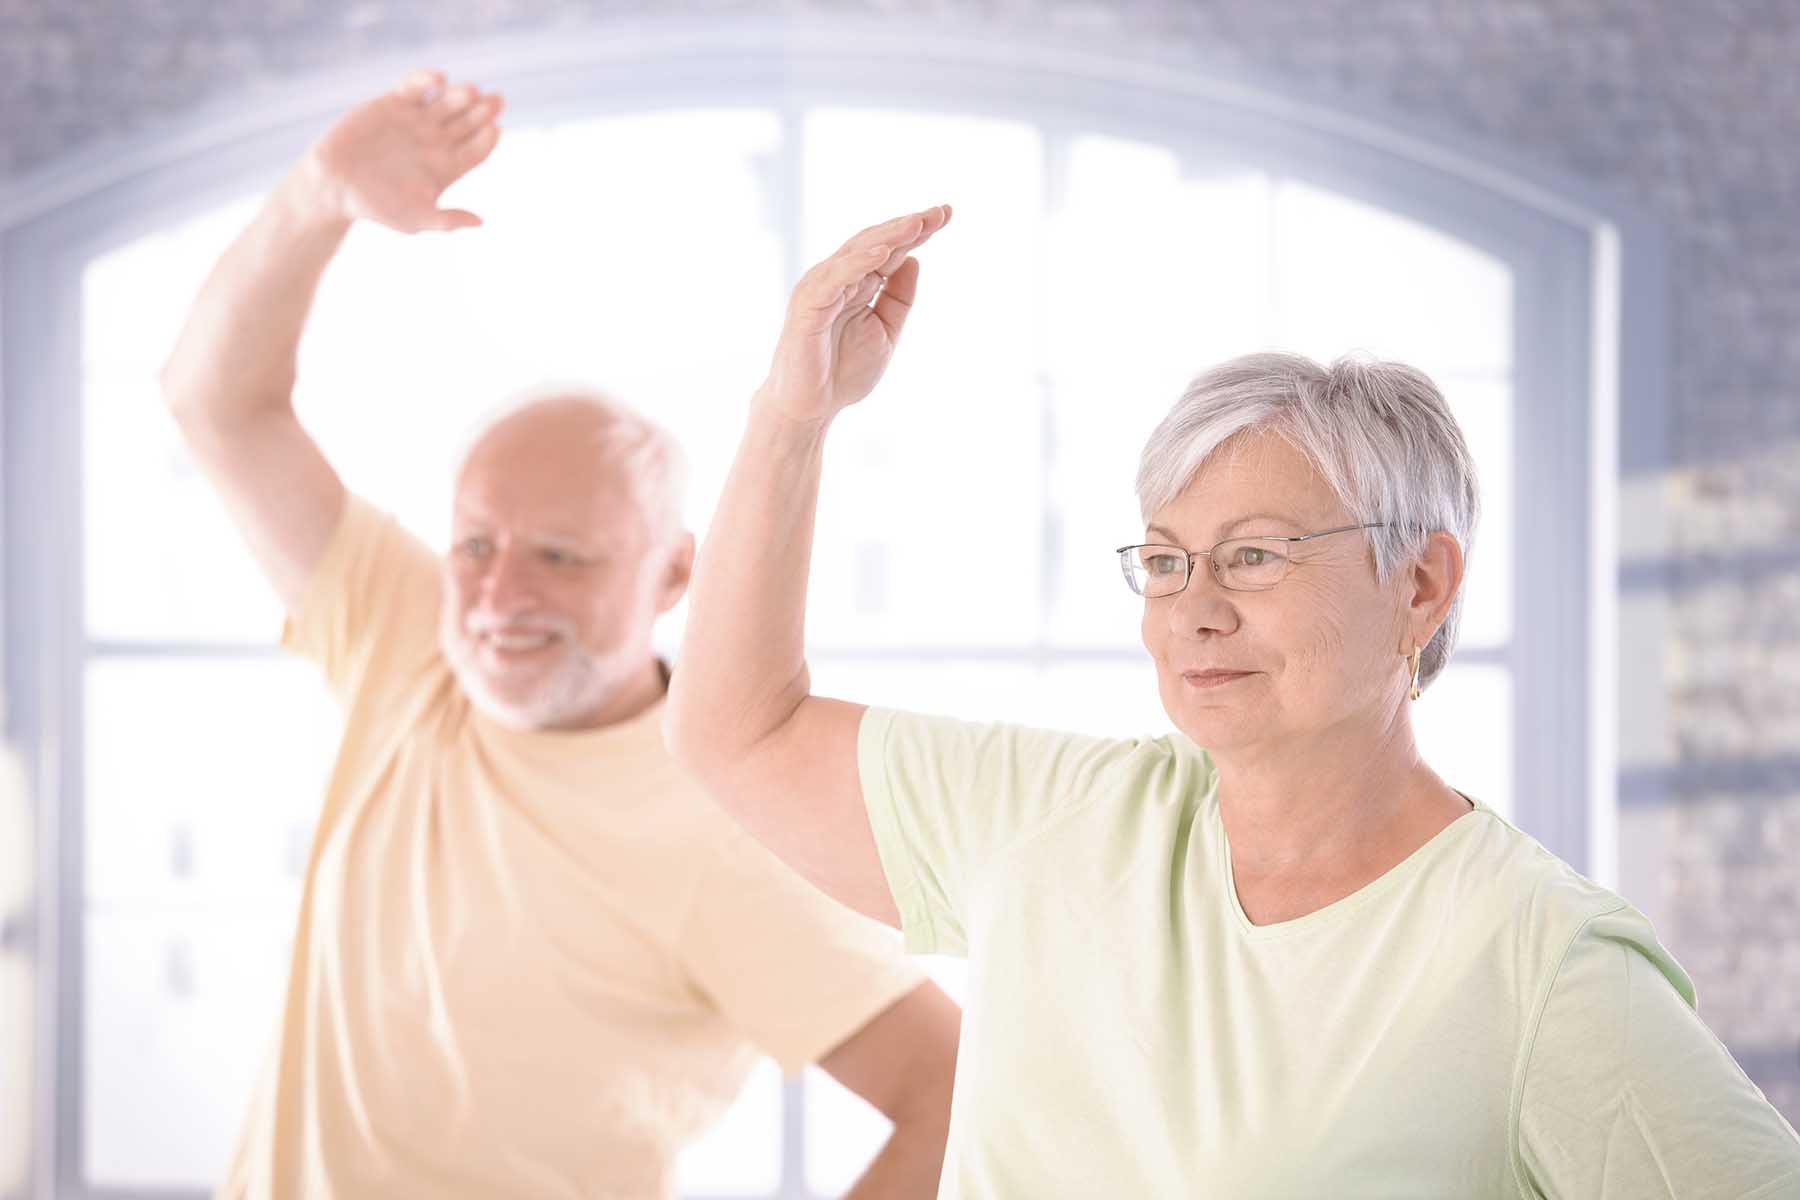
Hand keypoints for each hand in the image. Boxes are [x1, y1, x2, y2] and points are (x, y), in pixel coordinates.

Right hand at [300, 69, 503, 232]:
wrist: (334, 185)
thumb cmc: (376, 208)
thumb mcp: (414, 220)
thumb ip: (447, 220)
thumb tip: (480, 222)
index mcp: (448, 166)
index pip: (478, 148)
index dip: (488, 138)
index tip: (494, 128)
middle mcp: (437, 141)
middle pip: (470, 121)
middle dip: (484, 110)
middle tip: (495, 101)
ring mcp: (417, 121)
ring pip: (448, 102)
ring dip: (460, 95)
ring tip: (469, 92)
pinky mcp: (394, 104)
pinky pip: (416, 87)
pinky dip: (427, 80)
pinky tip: (438, 79)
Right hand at [757, 206, 952, 424]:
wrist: (810, 407)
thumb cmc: (842, 371)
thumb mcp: (885, 331)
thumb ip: (899, 298)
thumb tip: (915, 259)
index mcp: (857, 283)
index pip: (890, 249)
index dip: (917, 230)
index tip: (946, 214)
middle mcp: (838, 278)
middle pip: (876, 242)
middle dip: (909, 226)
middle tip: (940, 212)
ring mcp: (821, 289)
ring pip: (856, 253)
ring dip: (888, 237)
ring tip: (917, 223)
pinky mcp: (808, 306)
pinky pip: (835, 279)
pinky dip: (858, 263)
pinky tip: (884, 252)